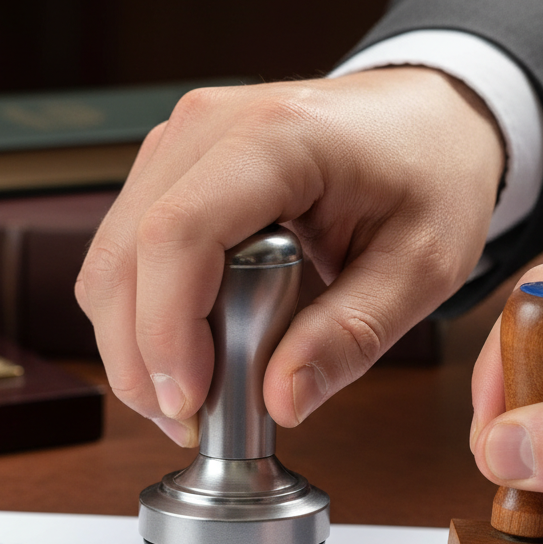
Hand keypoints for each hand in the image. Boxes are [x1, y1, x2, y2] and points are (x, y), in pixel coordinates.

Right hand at [76, 68, 503, 445]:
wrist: (426, 120)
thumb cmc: (431, 175)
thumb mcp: (422, 266)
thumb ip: (351, 336)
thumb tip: (280, 401)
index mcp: (277, 136)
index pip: (178, 234)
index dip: (167, 331)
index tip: (190, 403)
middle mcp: (208, 127)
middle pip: (124, 256)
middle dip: (141, 358)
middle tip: (188, 423)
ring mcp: (180, 144)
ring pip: (111, 262)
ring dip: (134, 345)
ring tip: (190, 400)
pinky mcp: (171, 171)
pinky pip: (127, 255)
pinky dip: (143, 317)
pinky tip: (186, 357)